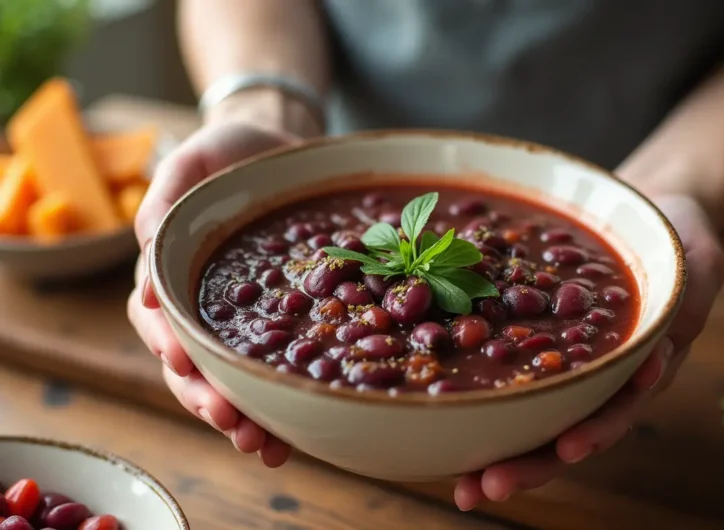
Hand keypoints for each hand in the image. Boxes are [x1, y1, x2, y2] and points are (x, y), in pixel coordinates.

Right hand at [128, 120, 298, 465]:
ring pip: (227, 380)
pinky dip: (276, 406)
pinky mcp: (277, 325)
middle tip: (234, 425)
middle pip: (190, 365)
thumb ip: (162, 202)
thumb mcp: (191, 162)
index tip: (184, 362)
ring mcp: (237, 321)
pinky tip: (291, 438)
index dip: (168, 343)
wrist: (275, 150)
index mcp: (169, 272)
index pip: (158, 318)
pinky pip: (270, 370)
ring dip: (241, 417)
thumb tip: (144, 269)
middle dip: (206, 399)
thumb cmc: (225, 154)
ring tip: (263, 447)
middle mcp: (198, 306)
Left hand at [453, 194, 723, 509]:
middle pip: (564, 427)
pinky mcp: (533, 334)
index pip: (616, 410)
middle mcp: (598, 373)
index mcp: (640, 364)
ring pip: (531, 411)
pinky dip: (482, 393)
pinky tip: (447, 412)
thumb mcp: (695, 264)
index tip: (567, 451)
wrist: (646, 215)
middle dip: (528, 462)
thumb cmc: (676, 240)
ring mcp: (564, 358)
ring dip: (497, 446)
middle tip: (484, 489)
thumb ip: (687, 303)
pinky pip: (507, 366)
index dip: (593, 434)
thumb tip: (655, 358)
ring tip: (460, 480)